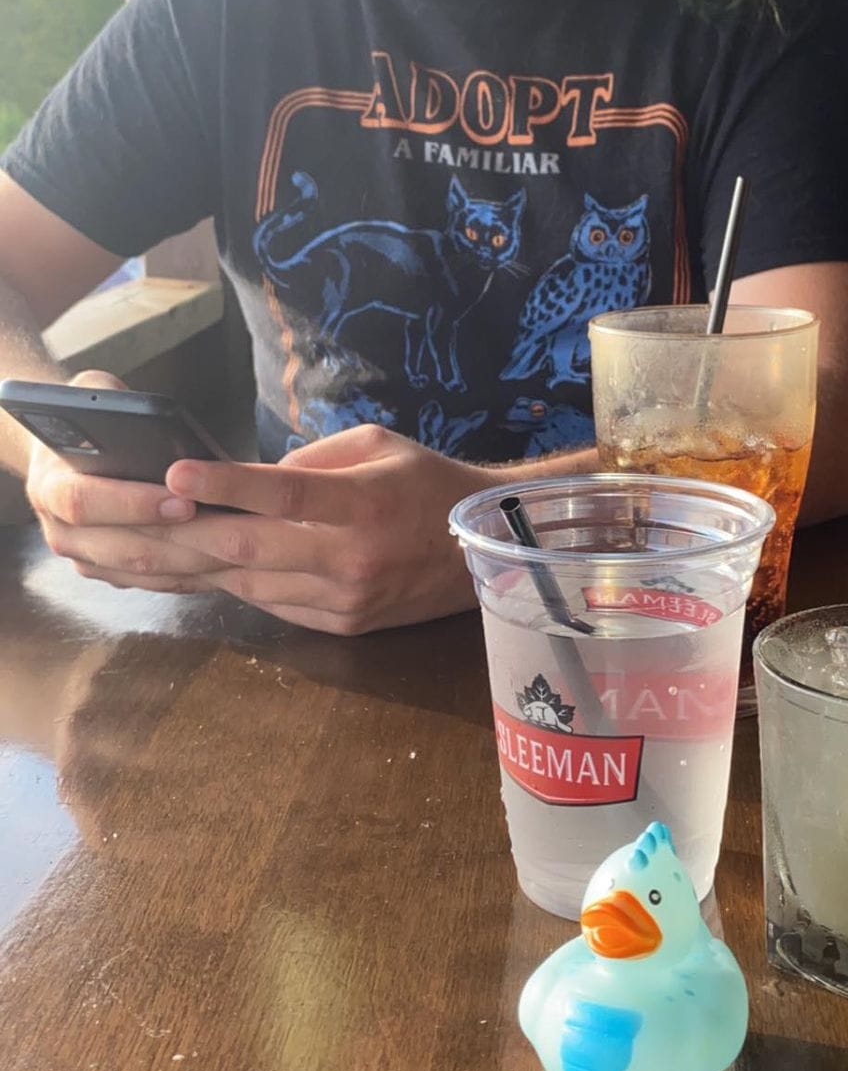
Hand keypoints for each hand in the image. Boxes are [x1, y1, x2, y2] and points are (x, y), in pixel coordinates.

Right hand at [26, 368, 213, 585]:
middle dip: (181, 540)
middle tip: (230, 531)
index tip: (183, 500)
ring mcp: (85, 558)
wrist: (62, 452)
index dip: (134, 504)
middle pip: (124, 548)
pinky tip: (226, 562)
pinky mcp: (110, 573)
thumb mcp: (93, 395)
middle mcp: (61, 532)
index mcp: (49, 487)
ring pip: (144, 572)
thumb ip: (113, 405)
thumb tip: (153, 426)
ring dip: (194, 563)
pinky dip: (192, 575)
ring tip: (239, 548)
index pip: (85, 503)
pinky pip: (154, 583)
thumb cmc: (86, 419)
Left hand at [158, 423, 488, 632]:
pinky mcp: (345, 625)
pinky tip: (209, 569)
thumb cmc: (428, 483)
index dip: (226, 484)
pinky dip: (239, 586)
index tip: (176, 473)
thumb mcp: (377, 445)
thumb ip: (311, 460)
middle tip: (138, 518)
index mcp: (365, 503)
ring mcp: (348, 599)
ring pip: (253, 584)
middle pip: (252, 549)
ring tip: (156, 545)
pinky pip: (275, 606)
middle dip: (188, 534)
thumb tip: (251, 482)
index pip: (284, 492)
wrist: (485, 548)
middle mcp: (353, 558)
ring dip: (202, 566)